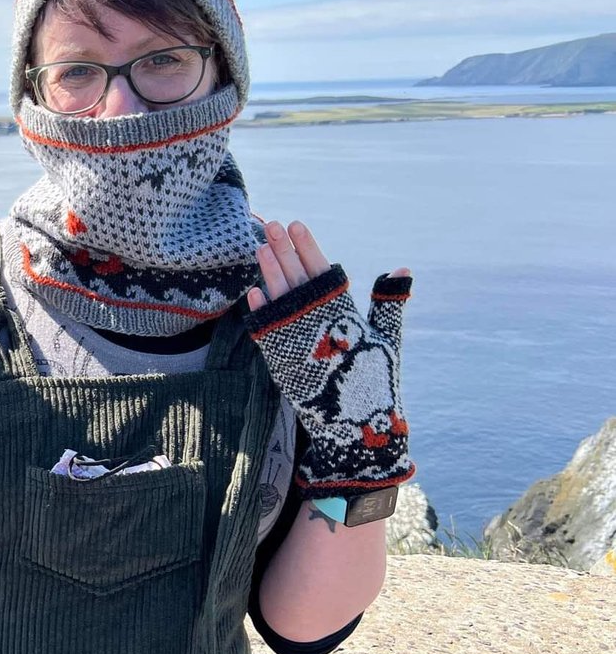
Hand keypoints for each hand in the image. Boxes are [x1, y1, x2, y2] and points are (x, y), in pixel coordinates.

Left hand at [243, 219, 414, 496]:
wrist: (358, 428)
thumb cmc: (375, 381)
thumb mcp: (387, 339)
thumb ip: (388, 303)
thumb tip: (400, 268)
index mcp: (350, 318)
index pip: (325, 274)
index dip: (309, 248)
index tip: (297, 224)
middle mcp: (325, 329)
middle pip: (299, 282)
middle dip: (285, 252)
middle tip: (271, 226)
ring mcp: (303, 346)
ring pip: (282, 302)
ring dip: (270, 274)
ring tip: (259, 248)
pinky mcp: (286, 366)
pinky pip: (269, 334)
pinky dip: (262, 313)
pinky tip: (254, 293)